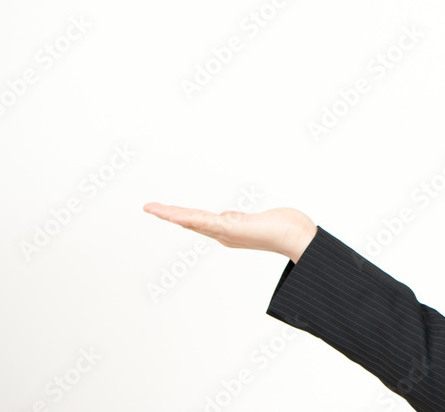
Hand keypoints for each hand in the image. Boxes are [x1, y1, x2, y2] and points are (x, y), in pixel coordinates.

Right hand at [143, 203, 317, 262]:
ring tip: (153, 209)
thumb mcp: (254, 221)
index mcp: (227, 231)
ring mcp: (227, 233)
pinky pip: (208, 223)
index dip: (179, 216)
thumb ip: (238, 219)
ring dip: (172, 215)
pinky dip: (191, 219)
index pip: (198, 221)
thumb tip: (228, 216)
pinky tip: (177, 216)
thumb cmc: (284, 229)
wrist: (297, 237)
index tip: (164, 210)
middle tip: (147, 206)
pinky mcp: (234, 230)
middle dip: (168, 214)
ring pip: (194, 222)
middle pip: (190, 222)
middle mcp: (224, 234)